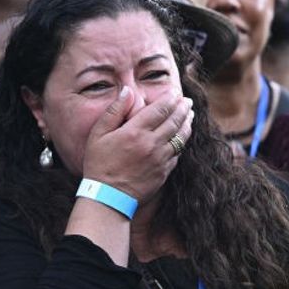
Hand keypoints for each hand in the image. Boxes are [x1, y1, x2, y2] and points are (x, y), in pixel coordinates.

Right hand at [81, 88, 193, 203]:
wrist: (108, 197)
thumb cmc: (99, 164)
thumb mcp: (98, 134)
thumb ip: (115, 110)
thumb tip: (128, 91)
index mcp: (135, 131)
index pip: (160, 109)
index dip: (170, 98)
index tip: (175, 92)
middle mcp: (151, 144)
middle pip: (174, 120)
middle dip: (183, 108)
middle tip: (187, 101)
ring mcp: (160, 159)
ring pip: (180, 137)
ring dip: (187, 123)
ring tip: (190, 115)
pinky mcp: (164, 172)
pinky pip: (177, 153)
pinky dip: (182, 142)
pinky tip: (182, 137)